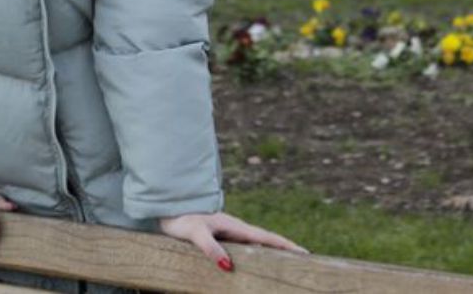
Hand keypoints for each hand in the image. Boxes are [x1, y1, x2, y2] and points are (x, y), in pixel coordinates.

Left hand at [157, 211, 307, 271]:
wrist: (168, 205)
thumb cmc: (181, 219)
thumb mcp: (196, 234)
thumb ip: (211, 248)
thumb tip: (228, 267)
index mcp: (235, 227)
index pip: (266, 238)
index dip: (285, 245)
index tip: (304, 252)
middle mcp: (236, 228)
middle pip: (266, 240)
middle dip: (285, 248)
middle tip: (304, 257)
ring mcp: (229, 231)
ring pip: (256, 242)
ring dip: (272, 249)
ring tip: (286, 260)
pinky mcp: (221, 235)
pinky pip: (244, 245)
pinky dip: (257, 251)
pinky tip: (255, 258)